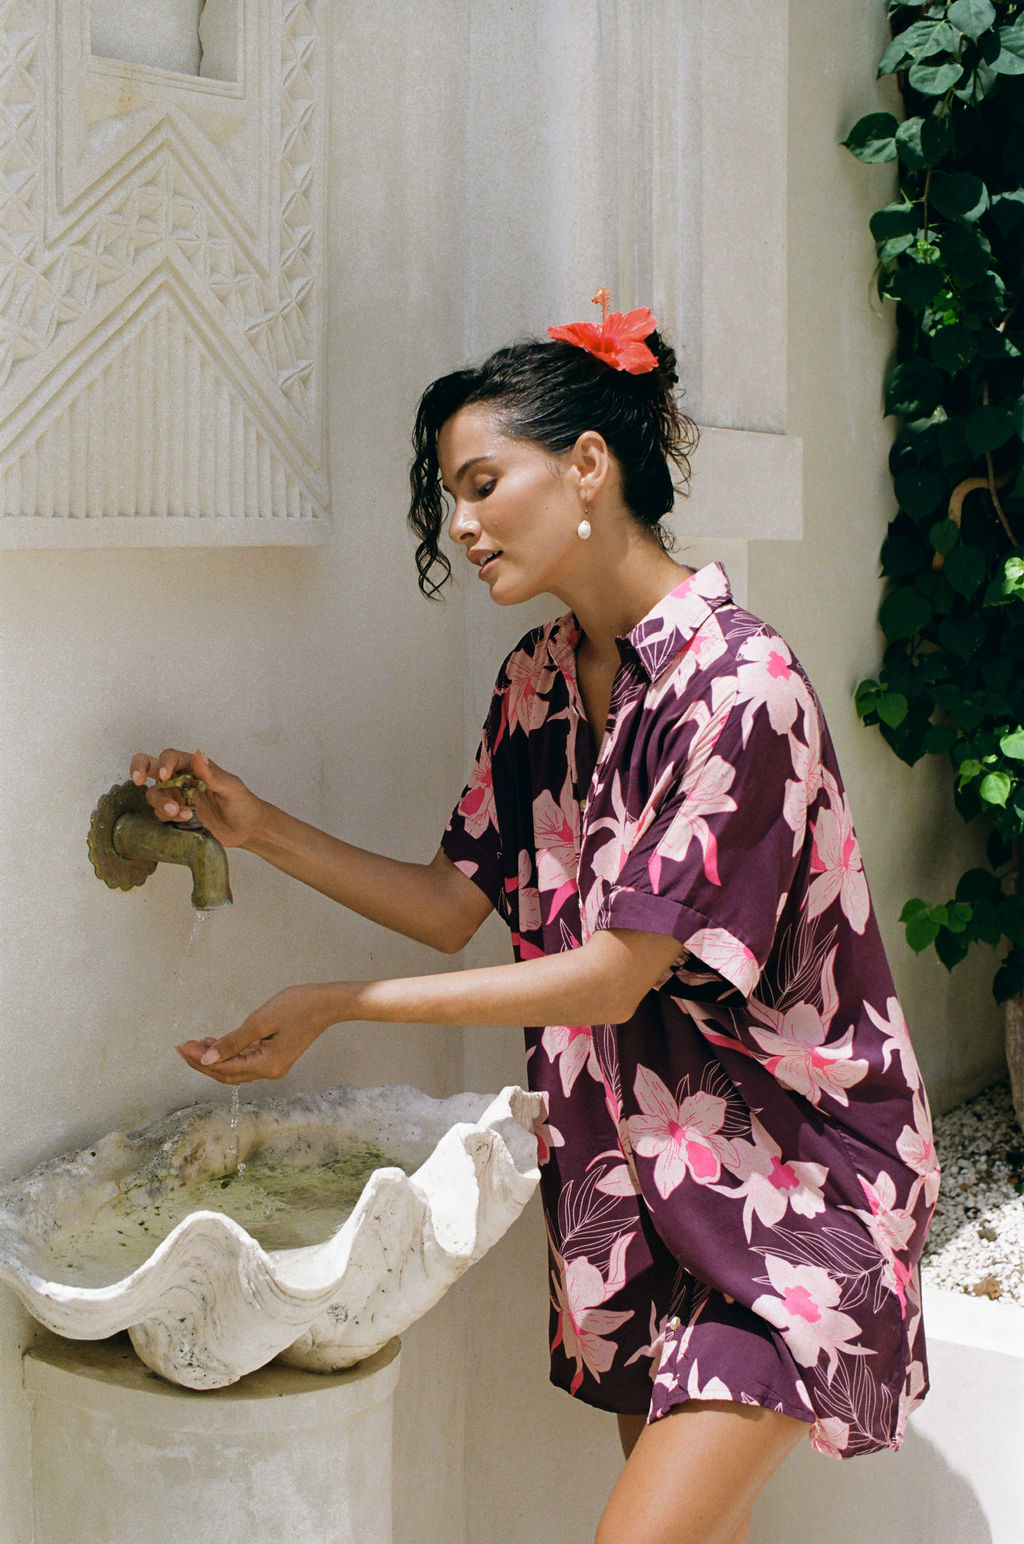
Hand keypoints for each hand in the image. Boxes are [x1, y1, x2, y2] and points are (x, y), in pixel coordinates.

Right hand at [130, 747, 264, 847]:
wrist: (247, 830)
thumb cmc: (243, 804)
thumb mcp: (232, 788)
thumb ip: (213, 774)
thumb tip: (199, 754)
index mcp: (194, 767)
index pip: (170, 757)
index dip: (163, 764)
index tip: (165, 776)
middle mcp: (181, 779)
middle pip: (150, 768)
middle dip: (139, 770)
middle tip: (138, 780)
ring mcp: (177, 797)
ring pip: (154, 794)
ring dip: (161, 803)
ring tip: (183, 813)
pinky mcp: (176, 815)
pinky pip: (160, 813)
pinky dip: (167, 817)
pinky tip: (186, 820)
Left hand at [175, 984, 341, 1083]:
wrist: (327, 1003)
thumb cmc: (297, 1007)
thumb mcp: (260, 1022)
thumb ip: (232, 1042)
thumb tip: (206, 1059)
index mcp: (266, 1065)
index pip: (224, 1068)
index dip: (200, 1060)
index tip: (182, 1046)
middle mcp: (269, 1071)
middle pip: (227, 1073)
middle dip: (203, 1062)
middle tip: (182, 1047)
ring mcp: (273, 1066)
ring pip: (236, 1068)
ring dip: (214, 1058)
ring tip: (195, 1044)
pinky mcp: (275, 1056)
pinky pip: (246, 1060)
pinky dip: (230, 1053)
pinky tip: (217, 1043)